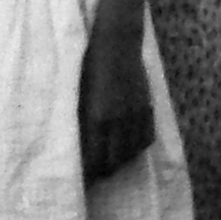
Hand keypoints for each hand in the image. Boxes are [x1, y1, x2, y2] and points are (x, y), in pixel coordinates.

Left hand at [79, 27, 154, 181]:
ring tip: (108, 163)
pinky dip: (135, 148)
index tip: (79, 179)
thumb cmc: (88, 62)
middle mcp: (117, 122)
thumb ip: (78, 117)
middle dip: (100, 172)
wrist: (116, 41)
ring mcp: (135, 116)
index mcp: (96, 118)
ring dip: (119, 161)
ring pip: (130, 153)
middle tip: (91, 174)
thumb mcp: (77, 91)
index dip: (86, 173)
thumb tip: (73, 140)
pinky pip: (145, 139)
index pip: (92, 159)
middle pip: (111, 162)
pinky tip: (127, 148)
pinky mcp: (147, 108)